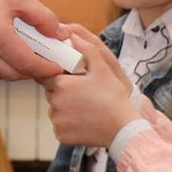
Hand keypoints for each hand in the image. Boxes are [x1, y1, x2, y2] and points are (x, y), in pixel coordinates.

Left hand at [44, 26, 138, 146]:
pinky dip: (68, 123)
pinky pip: (60, 125)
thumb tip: (72, 36)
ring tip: (85, 107)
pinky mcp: (61, 136)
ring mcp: (57, 121)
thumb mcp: (102, 68)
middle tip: (82, 92)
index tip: (71, 78)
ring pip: (55, 109)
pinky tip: (84, 120)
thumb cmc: (113, 96)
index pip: (48, 76)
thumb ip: (86, 49)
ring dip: (65, 107)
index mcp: (61, 85)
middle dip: (62, 91)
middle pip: (52, 93)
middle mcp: (54, 103)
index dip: (59, 75)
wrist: (122, 128)